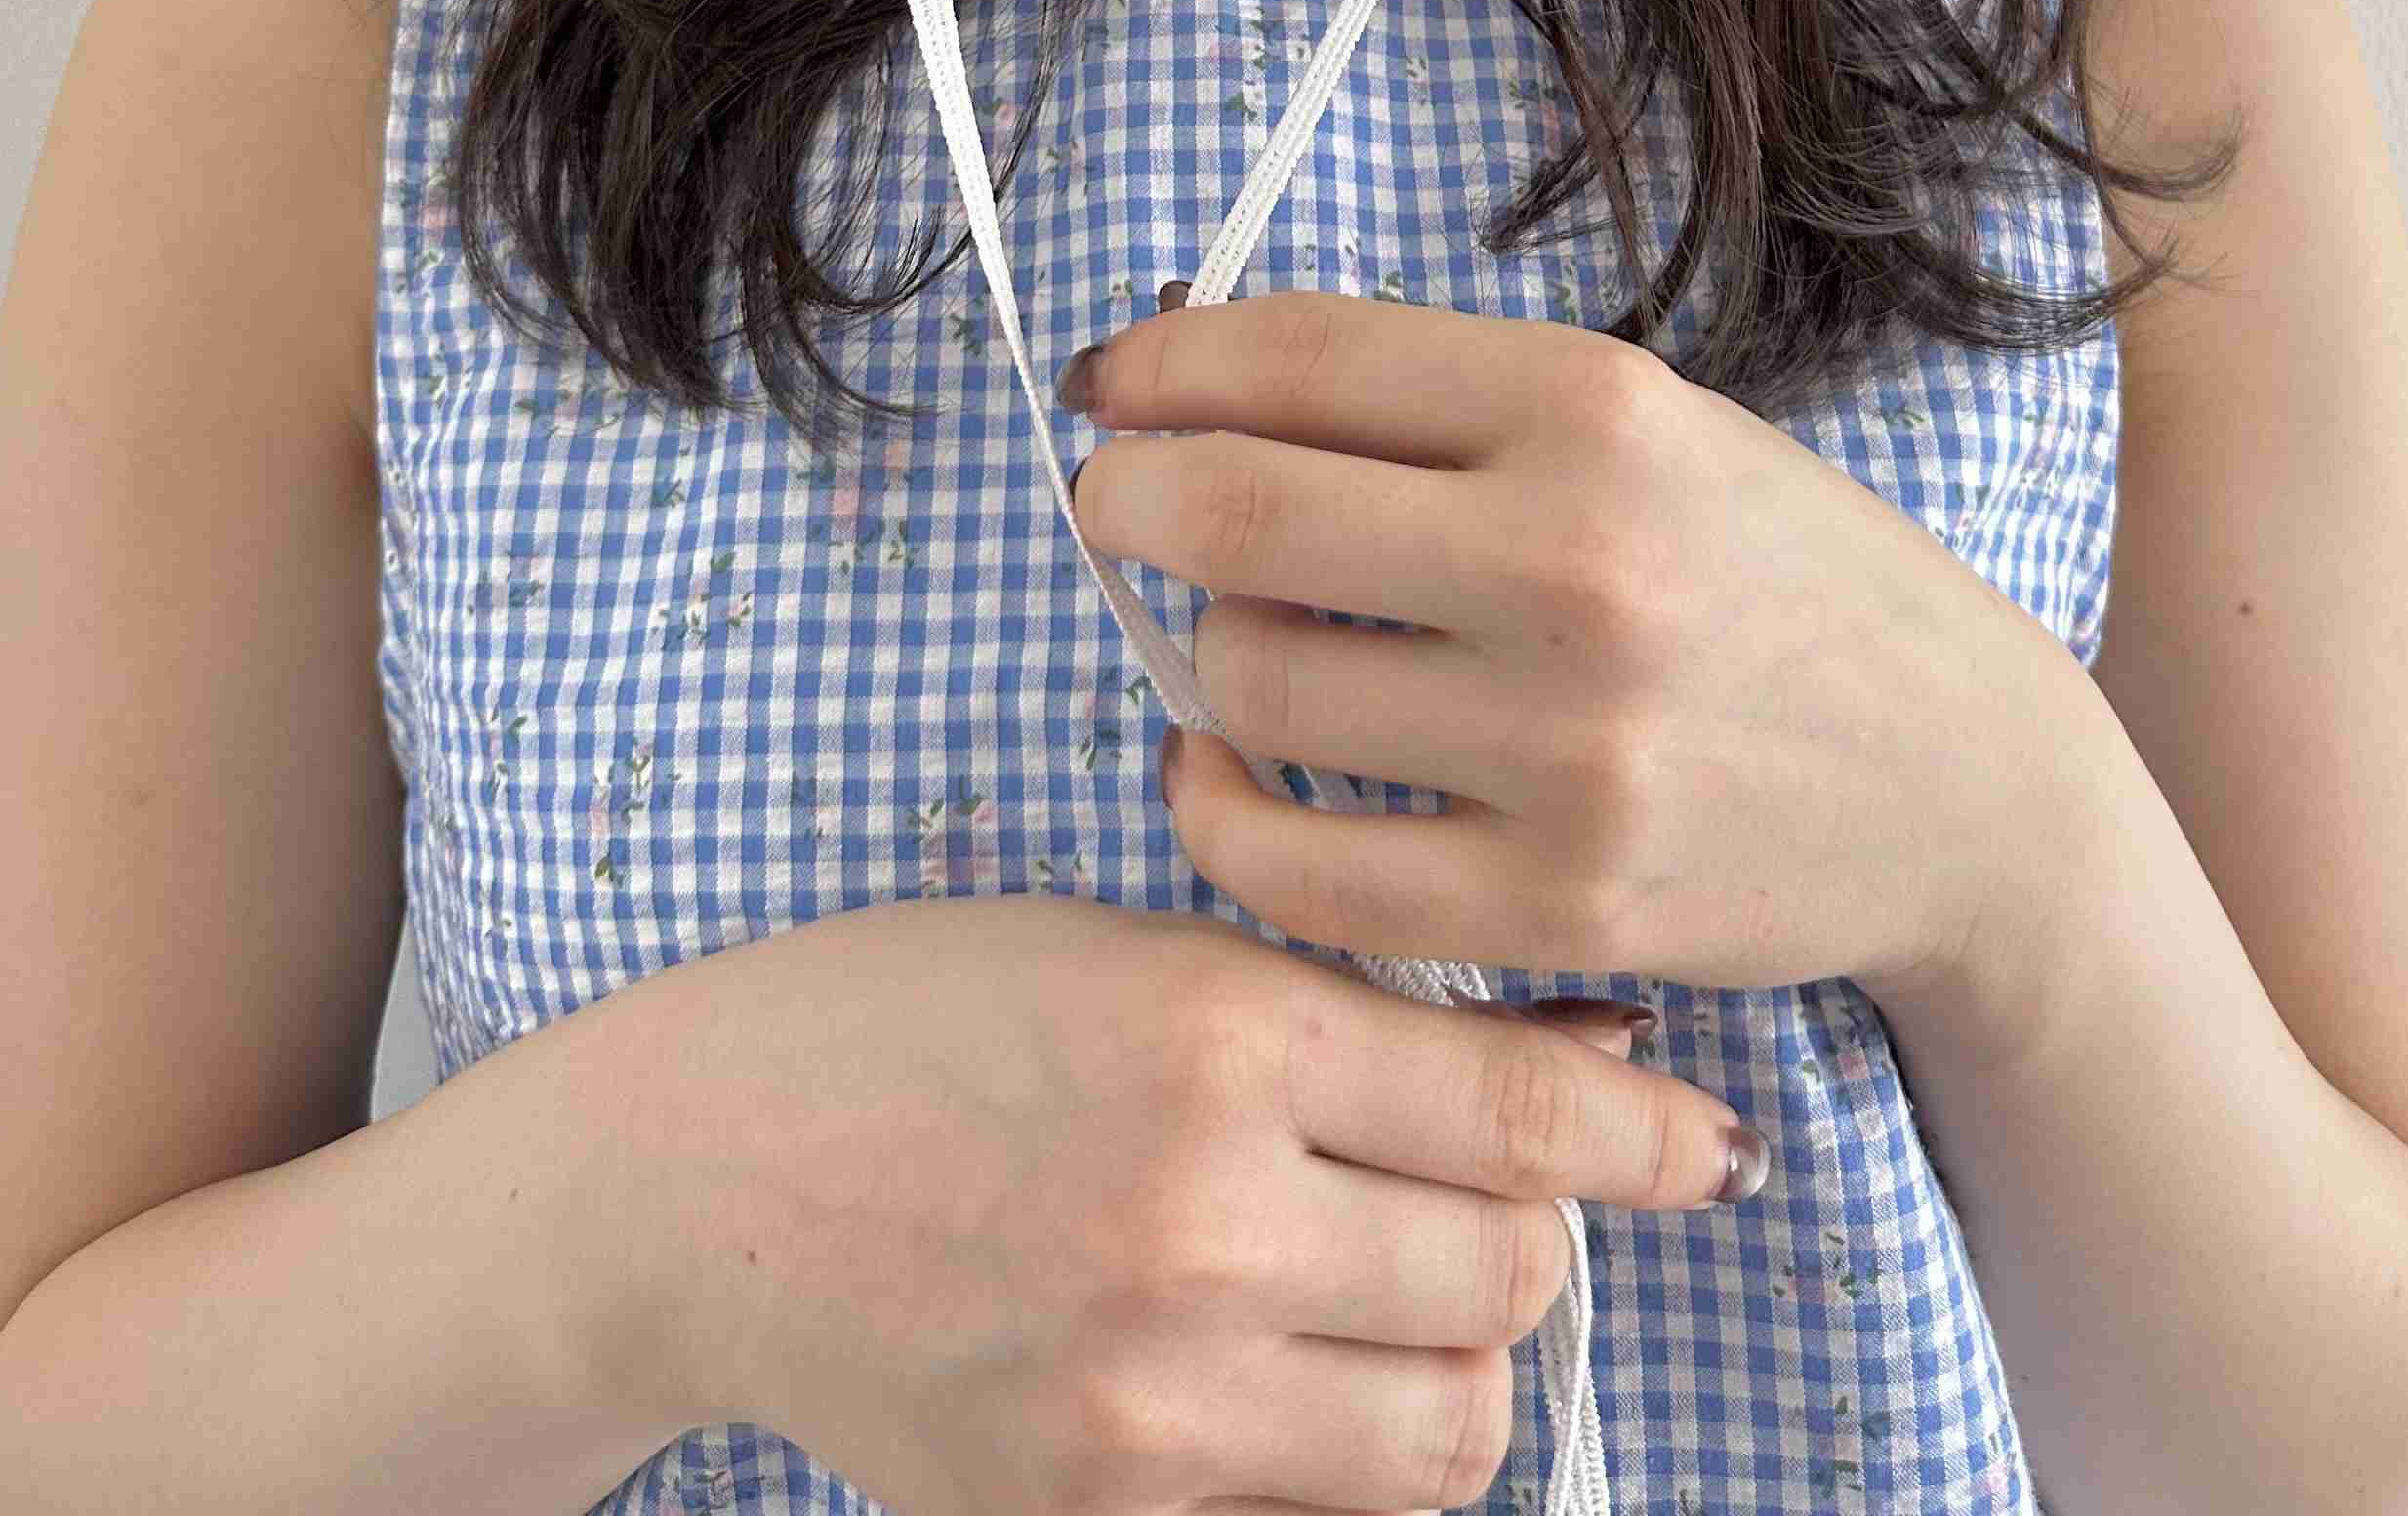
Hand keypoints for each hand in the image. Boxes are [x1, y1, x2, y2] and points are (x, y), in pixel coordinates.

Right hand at [611, 890, 1752, 1515]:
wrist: (699, 1178)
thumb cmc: (917, 1014)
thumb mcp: (1140, 947)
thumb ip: (1352, 1012)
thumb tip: (1588, 1048)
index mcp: (1220, 1034)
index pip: (1524, 1106)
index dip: (1647, 1128)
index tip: (1708, 1141)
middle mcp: (1204, 1220)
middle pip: (1512, 1279)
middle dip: (1529, 1236)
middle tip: (1479, 1194)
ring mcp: (1150, 1393)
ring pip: (1449, 1430)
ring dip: (1459, 1365)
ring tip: (1393, 1298)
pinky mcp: (1094, 1512)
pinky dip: (1340, 1454)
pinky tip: (1286, 1372)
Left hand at [1066, 285, 2066, 1007]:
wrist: (1964, 784)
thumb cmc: (1769, 577)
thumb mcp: (1646, 426)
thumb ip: (1440, 407)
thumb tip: (1188, 384)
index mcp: (1596, 405)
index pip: (1299, 356)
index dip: (1159, 361)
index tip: (1104, 381)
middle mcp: (1578, 560)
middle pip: (1237, 515)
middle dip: (1127, 498)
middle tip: (1116, 504)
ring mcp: (1569, 746)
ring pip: (1253, 683)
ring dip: (1200, 653)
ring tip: (1236, 641)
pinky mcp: (1559, 908)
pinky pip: (1298, 867)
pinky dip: (1219, 808)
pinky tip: (1224, 766)